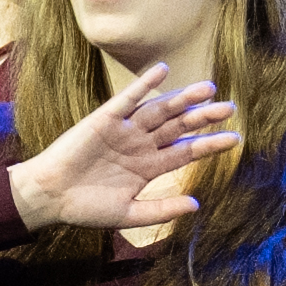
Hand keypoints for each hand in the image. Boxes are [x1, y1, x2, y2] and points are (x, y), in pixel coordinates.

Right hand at [11, 71, 246, 244]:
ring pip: (159, 110)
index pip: (186, 151)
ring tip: (208, 88)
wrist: (50, 197)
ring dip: (182, 99)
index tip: (235, 139)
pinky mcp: (104, 119)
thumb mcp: (129, 214)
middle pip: (178, 126)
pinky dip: (144, 85)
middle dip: (203, 117)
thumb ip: (162, 210)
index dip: (210, 145)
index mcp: (149, 167)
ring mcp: (124, 130)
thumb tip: (197, 205)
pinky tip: (162, 71)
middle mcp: (141, 144)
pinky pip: (127, 98)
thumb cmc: (86, 208)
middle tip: (229, 108)